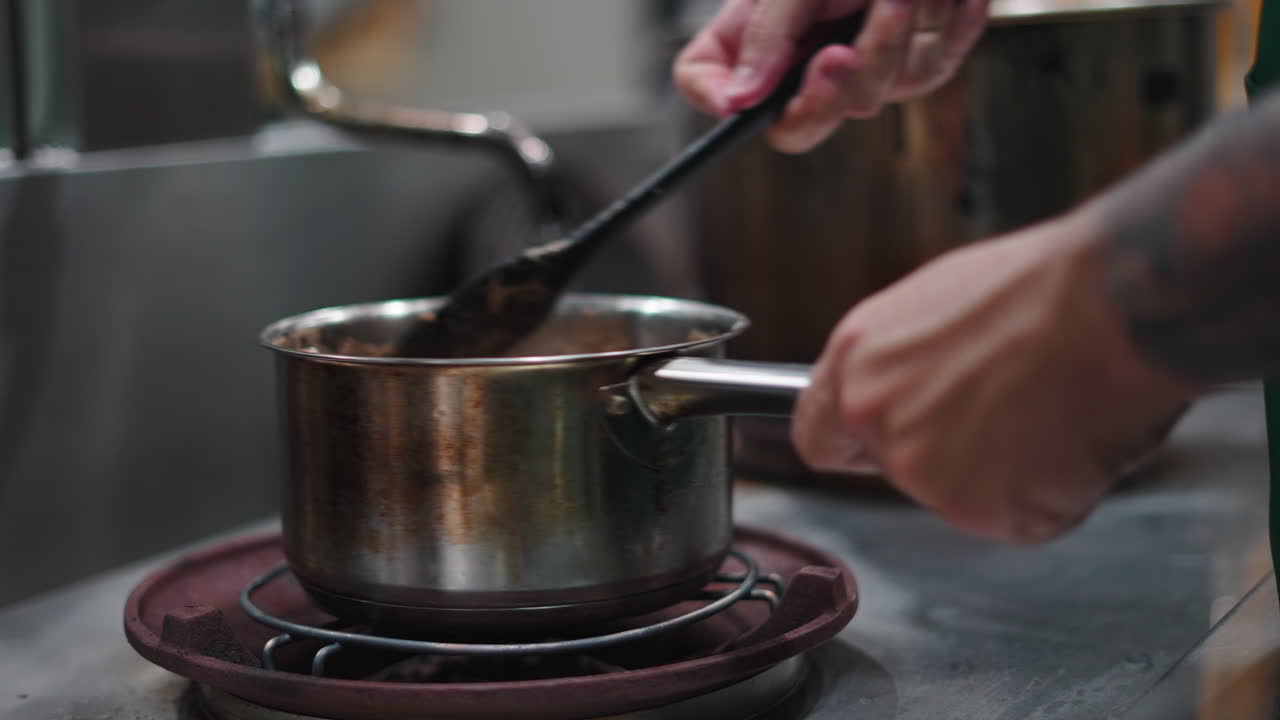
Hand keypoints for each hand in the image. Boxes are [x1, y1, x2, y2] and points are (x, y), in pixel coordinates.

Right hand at [674, 0, 989, 152]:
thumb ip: (766, 35)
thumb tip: (735, 101)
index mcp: (759, 51)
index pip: (722, 97)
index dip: (725, 105)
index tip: (739, 100)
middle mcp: (804, 76)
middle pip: (800, 126)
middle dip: (825, 93)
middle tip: (839, 52)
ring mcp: (861, 80)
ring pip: (870, 96)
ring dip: (888, 37)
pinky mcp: (915, 71)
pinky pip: (926, 71)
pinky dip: (934, 29)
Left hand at [791, 210, 1195, 542]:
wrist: (1113, 305)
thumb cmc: (1041, 287)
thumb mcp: (932, 305)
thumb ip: (897, 363)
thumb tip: (902, 388)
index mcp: (857, 365)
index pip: (818, 438)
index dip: (856, 443)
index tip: (877, 444)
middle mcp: (879, 422)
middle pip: (898, 469)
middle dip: (945, 452)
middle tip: (1003, 409)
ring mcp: (928, 474)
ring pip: (959, 495)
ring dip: (1001, 474)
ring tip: (1043, 412)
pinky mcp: (984, 511)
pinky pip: (1016, 517)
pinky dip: (1047, 494)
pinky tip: (1065, 439)